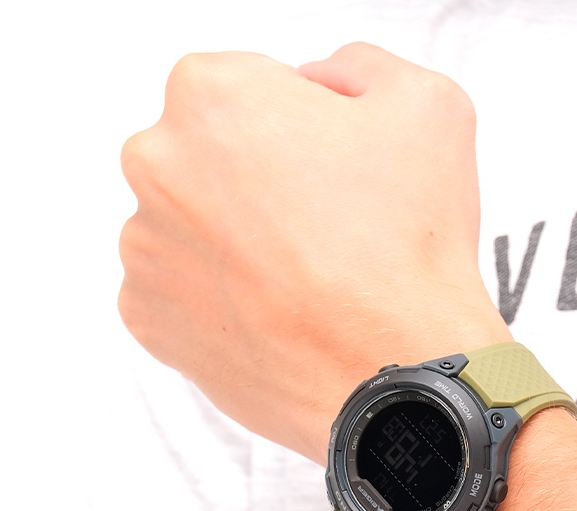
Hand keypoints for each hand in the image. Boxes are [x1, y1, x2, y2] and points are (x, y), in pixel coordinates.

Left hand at [119, 45, 508, 462]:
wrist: (397, 377)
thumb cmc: (410, 253)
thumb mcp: (429, 106)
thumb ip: (362, 68)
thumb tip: (323, 85)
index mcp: (212, 96)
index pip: (253, 90)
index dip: (308, 130)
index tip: (342, 174)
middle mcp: (157, 164)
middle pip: (213, 158)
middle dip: (263, 184)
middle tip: (330, 231)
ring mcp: (146, 249)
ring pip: (193, 227)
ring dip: (239, 244)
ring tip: (309, 282)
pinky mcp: (148, 321)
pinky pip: (182, 294)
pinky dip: (223, 301)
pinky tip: (279, 315)